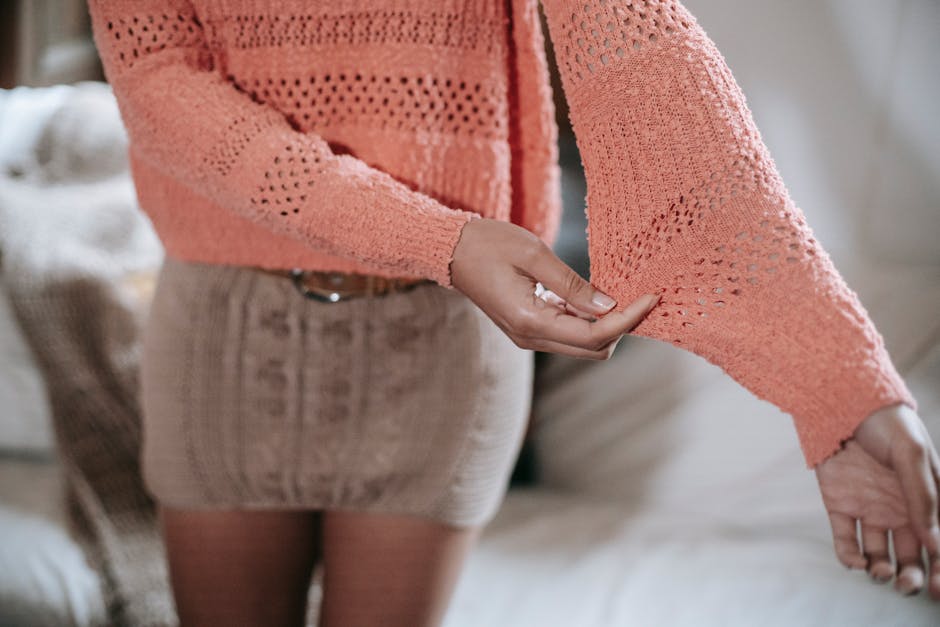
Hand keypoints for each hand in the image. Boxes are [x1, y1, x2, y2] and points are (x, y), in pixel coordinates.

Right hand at [449, 217, 659, 359]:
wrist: (452, 251)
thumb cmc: (488, 244)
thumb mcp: (534, 254)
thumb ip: (572, 284)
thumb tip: (608, 307)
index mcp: (530, 321)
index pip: (594, 334)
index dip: (628, 319)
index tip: (651, 297)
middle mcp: (530, 337)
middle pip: (593, 349)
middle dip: (622, 327)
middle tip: (641, 296)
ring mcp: (528, 337)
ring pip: (583, 346)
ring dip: (608, 326)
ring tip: (625, 295)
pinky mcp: (529, 328)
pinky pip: (569, 334)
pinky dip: (589, 322)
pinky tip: (598, 298)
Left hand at [814, 402, 939, 598]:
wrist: (841, 403)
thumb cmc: (886, 424)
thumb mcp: (912, 456)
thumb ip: (923, 497)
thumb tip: (935, 543)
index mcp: (927, 499)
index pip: (938, 541)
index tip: (938, 589)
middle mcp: (901, 510)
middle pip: (911, 555)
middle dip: (913, 577)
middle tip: (909, 587)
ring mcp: (870, 509)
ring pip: (880, 553)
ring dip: (882, 570)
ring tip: (881, 573)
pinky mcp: (840, 506)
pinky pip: (846, 539)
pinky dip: (849, 556)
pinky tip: (856, 562)